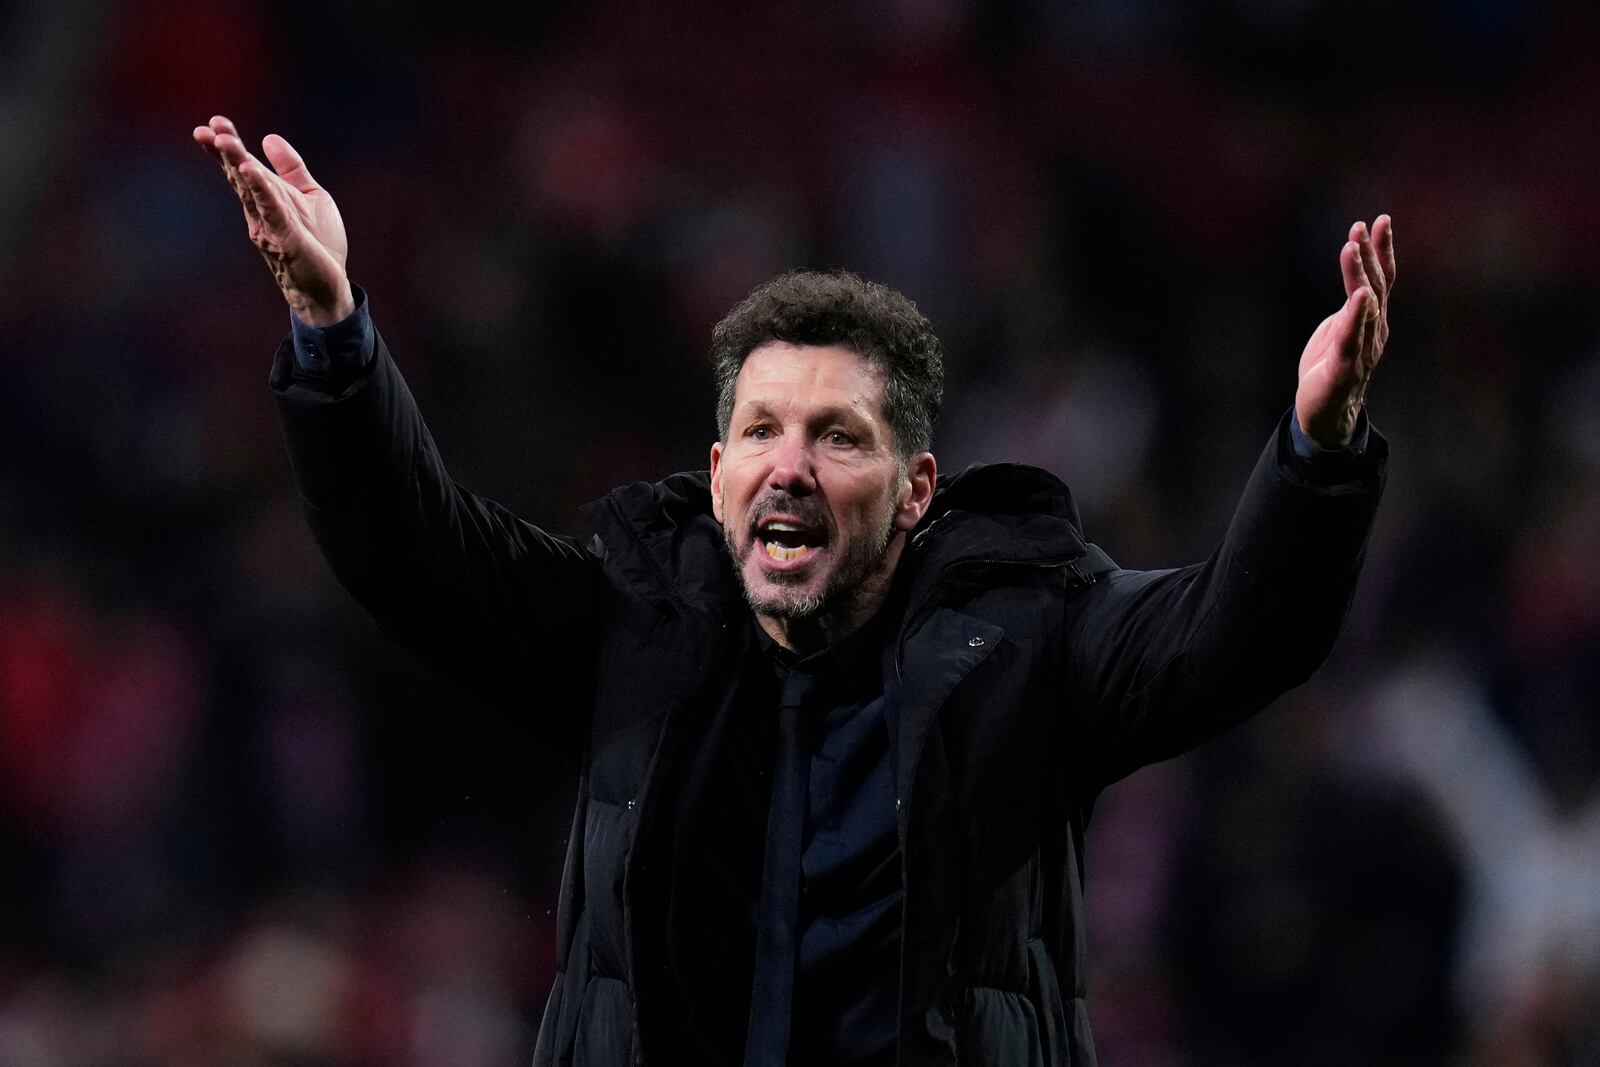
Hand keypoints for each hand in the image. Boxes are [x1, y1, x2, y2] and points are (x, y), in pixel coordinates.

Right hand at [193, 115, 353, 325]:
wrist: (329, 285)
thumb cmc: (318, 243)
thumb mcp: (310, 195)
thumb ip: (291, 168)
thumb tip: (269, 138)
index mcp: (267, 198)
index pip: (243, 168)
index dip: (229, 146)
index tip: (215, 121)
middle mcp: (260, 211)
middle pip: (238, 176)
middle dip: (224, 152)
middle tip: (206, 129)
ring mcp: (269, 226)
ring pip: (249, 191)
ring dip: (237, 164)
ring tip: (225, 141)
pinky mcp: (285, 239)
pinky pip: (270, 211)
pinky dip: (260, 190)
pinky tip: (250, 171)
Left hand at [1295, 215, 1395, 447]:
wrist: (1326, 414)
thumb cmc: (1332, 369)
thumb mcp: (1340, 330)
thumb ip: (1350, 309)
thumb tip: (1357, 284)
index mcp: (1372, 320)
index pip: (1381, 279)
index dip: (1381, 250)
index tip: (1379, 220)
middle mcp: (1375, 330)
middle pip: (1377, 285)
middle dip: (1370, 254)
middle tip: (1361, 226)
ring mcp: (1363, 348)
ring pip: (1365, 306)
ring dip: (1359, 275)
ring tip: (1352, 247)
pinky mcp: (1346, 366)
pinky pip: (1353, 337)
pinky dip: (1357, 315)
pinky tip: (1360, 295)